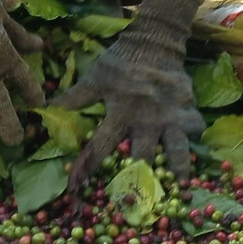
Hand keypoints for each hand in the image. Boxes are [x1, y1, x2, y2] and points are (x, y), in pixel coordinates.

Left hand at [59, 0, 202, 189]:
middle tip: (136, 202)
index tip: (81, 187)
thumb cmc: (121, 62)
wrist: (155, 41)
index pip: (102, 145)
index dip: (90, 166)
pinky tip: (199, 163)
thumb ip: (73, 98)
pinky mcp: (188, 111)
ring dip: (177, 170)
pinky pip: (194, 132)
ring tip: (182, 189)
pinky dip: (195, 147)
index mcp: (120, 111)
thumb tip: (44, 108)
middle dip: (138, 179)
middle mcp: (146, 118)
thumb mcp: (95, 78)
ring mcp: (170, 116)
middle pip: (142, 155)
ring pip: (176, 149)